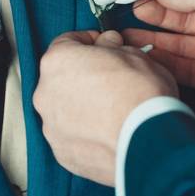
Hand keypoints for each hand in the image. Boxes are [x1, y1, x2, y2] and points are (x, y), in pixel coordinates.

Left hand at [34, 30, 177, 186]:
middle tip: (111, 81)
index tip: (103, 46)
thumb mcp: (135, 55)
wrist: (148, 142)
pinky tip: (108, 133)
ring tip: (112, 113)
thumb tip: (109, 46)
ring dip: (83, 108)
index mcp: (59, 61)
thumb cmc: (141, 94)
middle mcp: (46, 93)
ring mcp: (51, 126)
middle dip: (84, 77)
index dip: (89, 42)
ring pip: (65, 111)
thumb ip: (113, 47)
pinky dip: (86, 135)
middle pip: (63, 79)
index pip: (67, 42)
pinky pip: (72, 138)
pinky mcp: (63, 153)